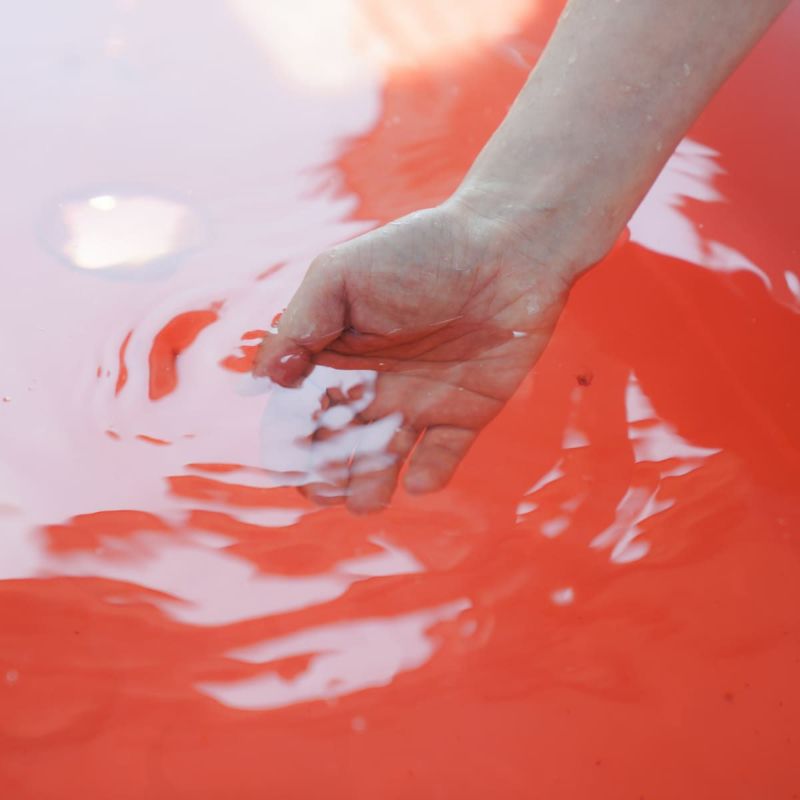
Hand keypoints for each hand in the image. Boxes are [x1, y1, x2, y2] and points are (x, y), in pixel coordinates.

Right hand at [254, 199, 587, 512]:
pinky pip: (443, 453)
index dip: (291, 440)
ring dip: (371, 484)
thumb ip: (301, 322)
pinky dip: (430, 472)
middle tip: (324, 491)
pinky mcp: (464, 413)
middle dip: (326, 474)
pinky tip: (419, 479)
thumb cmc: (419, 252)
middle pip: (338, 444)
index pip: (301, 409)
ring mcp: (418, 402)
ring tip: (365, 499)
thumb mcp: (342, 276)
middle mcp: (373, 385)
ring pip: (384, 458)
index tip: (287, 463)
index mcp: (336, 356)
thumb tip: (265, 378)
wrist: (506, 248)